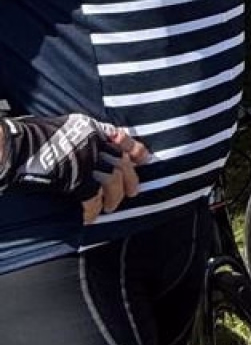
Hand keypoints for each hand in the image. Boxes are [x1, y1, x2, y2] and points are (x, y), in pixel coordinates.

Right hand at [0, 113, 148, 219]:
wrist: (14, 147)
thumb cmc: (32, 137)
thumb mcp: (63, 129)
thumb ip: (82, 138)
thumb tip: (95, 152)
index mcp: (90, 128)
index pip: (121, 138)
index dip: (134, 148)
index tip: (143, 158)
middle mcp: (93, 143)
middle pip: (121, 164)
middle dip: (130, 180)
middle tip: (132, 192)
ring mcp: (88, 161)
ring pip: (112, 183)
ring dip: (113, 198)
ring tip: (110, 207)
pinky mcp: (78, 180)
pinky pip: (93, 199)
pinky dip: (93, 209)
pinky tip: (89, 216)